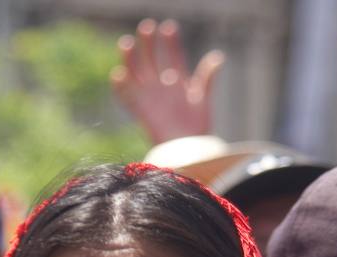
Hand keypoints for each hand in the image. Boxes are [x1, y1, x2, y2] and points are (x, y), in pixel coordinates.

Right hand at [110, 19, 223, 144]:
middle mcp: (161, 86)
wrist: (187, 149)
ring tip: (126, 43)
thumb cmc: (198, 127)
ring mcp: (150, 97)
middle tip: (147, 27)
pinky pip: (127, 97)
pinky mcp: (141, 110)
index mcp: (177, 82)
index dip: (171, 42)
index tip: (169, 27)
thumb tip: (218, 57)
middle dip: (148, 43)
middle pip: (151, 59)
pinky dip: (120, 86)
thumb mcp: (202, 99)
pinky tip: (118, 74)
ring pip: (136, 73)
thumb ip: (207, 77)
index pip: (172, 56)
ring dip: (130, 58)